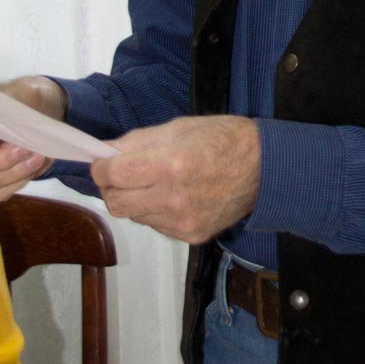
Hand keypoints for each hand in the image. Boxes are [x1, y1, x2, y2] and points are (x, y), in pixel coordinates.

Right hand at [0, 75, 65, 202]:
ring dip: (13, 172)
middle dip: (0, 160)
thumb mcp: (25, 93)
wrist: (42, 115)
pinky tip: (32, 166)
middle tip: (25, 148)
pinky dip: (17, 182)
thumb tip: (7, 121)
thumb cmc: (26, 100)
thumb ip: (14, 104)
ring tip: (37, 156)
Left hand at [91, 114, 259, 243]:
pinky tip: (173, 196)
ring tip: (156, 183)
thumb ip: (137, 142)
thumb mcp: (178, 127)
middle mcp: (174, 199)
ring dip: (135, 200)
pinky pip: (156, 226)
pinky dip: (155, 212)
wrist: (264, 168)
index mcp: (170, 166)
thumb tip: (105, 152)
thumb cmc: (224, 140)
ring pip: (134, 217)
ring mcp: (182, 222)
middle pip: (116, 204)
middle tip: (121, 175)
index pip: (113, 175)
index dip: (100, 168)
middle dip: (111, 188)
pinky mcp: (191, 235)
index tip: (102, 162)